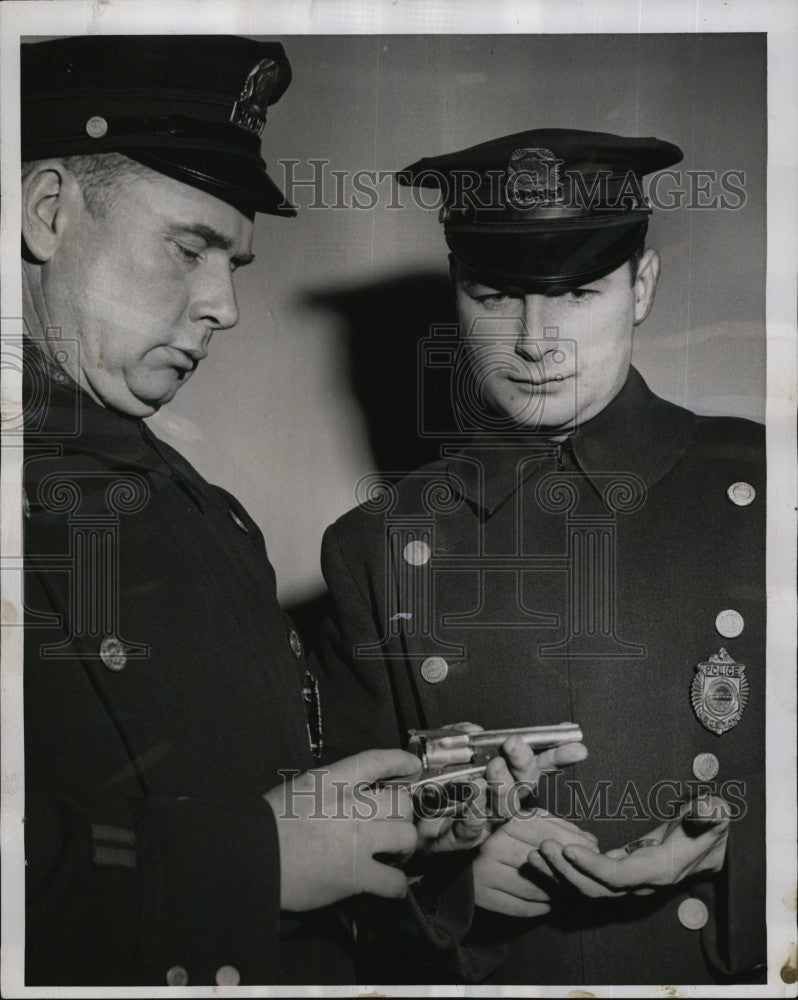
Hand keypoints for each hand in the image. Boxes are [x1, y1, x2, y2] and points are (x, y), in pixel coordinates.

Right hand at [264, 749, 420, 910]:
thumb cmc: (270, 822)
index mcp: (334, 780)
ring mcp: (357, 841)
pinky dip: (396, 884)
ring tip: (393, 852)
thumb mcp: (303, 787)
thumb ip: (332, 785)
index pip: (379, 760)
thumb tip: (355, 789)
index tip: (412, 767)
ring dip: (404, 846)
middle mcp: (352, 806)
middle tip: (394, 823)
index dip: (402, 761)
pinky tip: (389, 882)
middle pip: (401, 801)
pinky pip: (394, 881)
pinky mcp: (356, 876)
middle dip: (403, 813)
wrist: (252, 856)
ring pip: (406, 837)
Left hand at [416, 723, 588, 853]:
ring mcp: (478, 821)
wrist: (397, 816)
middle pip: (522, 786)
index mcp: (497, 778)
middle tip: (514, 745)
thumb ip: (457, 735)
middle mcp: (494, 801)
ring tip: (494, 768)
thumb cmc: (424, 783)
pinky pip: (469, 832)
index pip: (532, 765)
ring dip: (501, 788)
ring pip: (502, 810)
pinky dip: (473, 817)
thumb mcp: (439, 748)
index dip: (555, 756)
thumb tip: (476, 730)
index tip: (575, 744)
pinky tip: (472, 802)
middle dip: (524, 764)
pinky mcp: (454, 841)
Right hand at [474, 810, 598, 916]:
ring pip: (534, 888)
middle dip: (567, 870)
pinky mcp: (483, 896)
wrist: (460, 860)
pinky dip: (539, 907)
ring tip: (566, 889)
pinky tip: (548, 902)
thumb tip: (590, 841)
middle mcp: (494, 845)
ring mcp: (486, 872)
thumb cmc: (501, 835)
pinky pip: (520, 907)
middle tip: (582, 874)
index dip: (572, 841)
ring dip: (555, 892)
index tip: (594, 848)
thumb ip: (556, 825)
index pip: (546, 832)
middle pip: (543, 863)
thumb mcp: (526, 820)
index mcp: (504, 822)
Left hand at [529, 795, 729, 898]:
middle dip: (566, 872)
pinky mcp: (617, 874)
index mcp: (660, 869)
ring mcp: (627, 882)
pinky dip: (563, 871)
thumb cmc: (711, 825)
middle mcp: (641, 883)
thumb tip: (707, 810)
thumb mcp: (717, 813)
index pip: (621, 877)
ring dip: (558, 875)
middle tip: (541, 848)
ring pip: (587, 889)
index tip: (567, 849)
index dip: (593, 867)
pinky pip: (587, 880)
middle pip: (597, 889)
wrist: (711, 843)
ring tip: (533, 856)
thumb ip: (711, 813)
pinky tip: (542, 857)